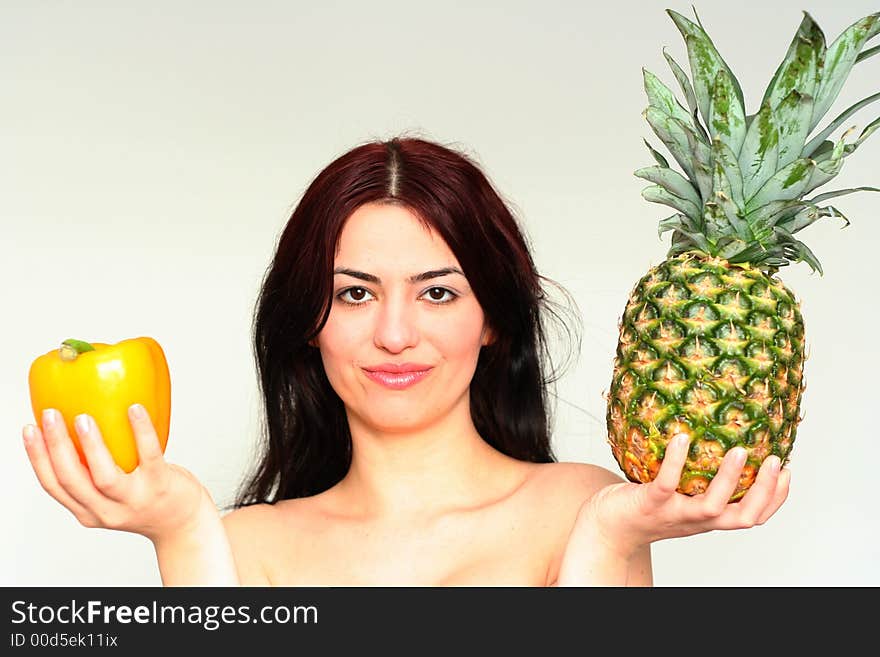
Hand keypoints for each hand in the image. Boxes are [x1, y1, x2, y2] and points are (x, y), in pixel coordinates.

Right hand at [22, 405, 211, 543]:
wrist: (183, 524)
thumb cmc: (146, 501)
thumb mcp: (111, 497)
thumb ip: (94, 474)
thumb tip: (77, 423)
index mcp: (88, 512)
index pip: (53, 486)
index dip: (37, 458)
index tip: (29, 429)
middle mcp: (107, 511)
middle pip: (71, 480)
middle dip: (55, 447)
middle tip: (50, 415)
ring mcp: (135, 500)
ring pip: (104, 476)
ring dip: (90, 445)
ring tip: (83, 417)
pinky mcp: (161, 486)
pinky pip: (149, 455)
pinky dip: (141, 431)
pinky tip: (135, 409)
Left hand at [588, 433, 790, 556]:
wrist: (606, 529)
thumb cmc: (642, 507)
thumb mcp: (678, 496)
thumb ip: (696, 480)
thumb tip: (714, 439)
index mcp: (707, 518)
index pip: (752, 516)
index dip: (775, 498)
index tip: (788, 471)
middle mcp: (696, 520)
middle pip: (743, 516)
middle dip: (764, 491)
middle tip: (775, 460)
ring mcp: (674, 513)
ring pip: (711, 505)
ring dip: (729, 479)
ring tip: (739, 450)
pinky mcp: (649, 503)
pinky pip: (666, 483)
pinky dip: (676, 461)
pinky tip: (682, 438)